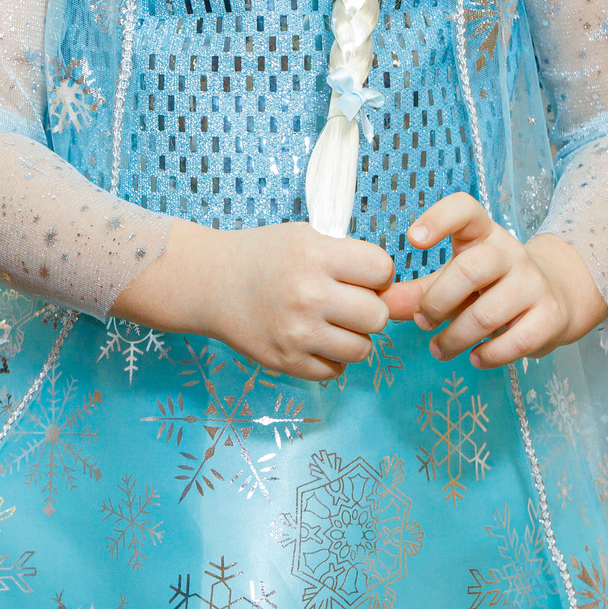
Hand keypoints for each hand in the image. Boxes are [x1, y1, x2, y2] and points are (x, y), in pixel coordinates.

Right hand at [122, 220, 393, 381]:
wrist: (210, 282)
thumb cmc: (264, 256)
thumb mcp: (305, 237)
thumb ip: (348, 258)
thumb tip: (396, 292)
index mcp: (315, 255)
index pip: (382, 270)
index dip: (377, 274)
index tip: (360, 275)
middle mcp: (307, 293)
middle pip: (378, 315)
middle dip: (368, 309)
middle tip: (346, 302)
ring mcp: (296, 332)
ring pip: (362, 348)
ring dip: (352, 337)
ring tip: (330, 323)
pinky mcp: (286, 361)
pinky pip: (335, 371)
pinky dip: (330, 358)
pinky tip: (312, 339)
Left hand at [382, 194, 605, 367]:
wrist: (555, 299)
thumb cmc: (490, 286)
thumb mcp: (452, 280)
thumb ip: (416, 292)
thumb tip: (379, 305)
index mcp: (482, 234)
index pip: (465, 210)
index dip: (439, 218)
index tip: (413, 238)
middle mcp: (510, 252)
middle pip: (469, 270)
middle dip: (437, 302)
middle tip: (422, 322)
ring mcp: (534, 284)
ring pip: (488, 313)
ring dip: (456, 337)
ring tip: (439, 349)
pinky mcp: (550, 316)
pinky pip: (516, 341)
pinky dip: (490, 355)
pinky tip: (475, 358)